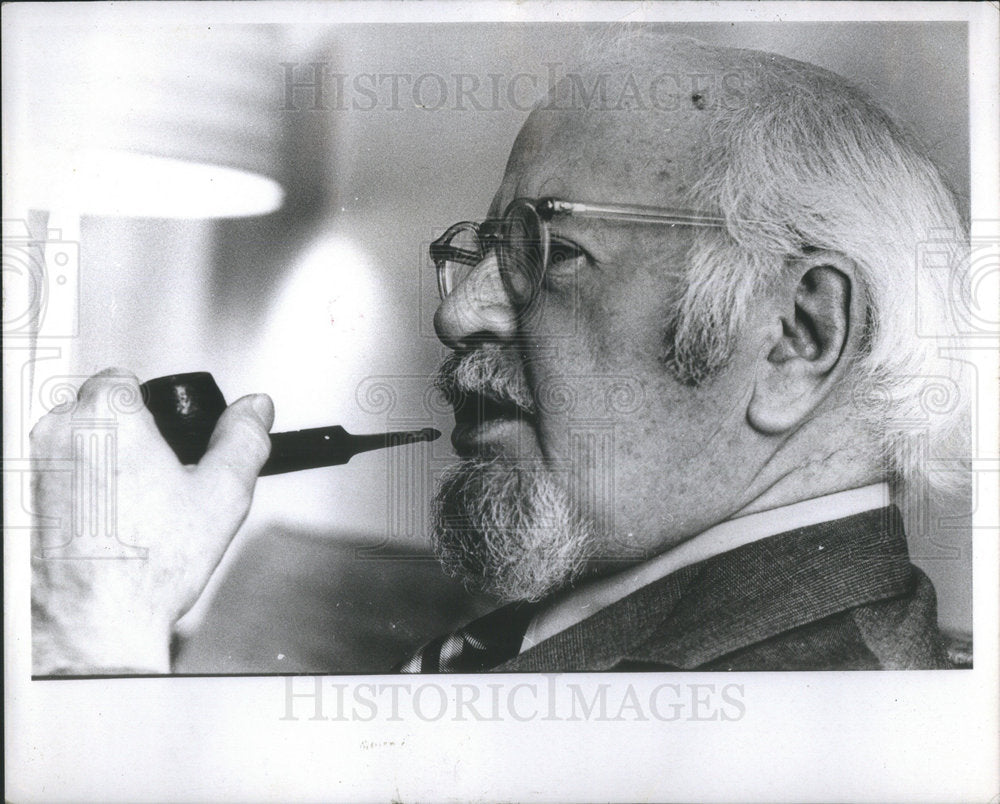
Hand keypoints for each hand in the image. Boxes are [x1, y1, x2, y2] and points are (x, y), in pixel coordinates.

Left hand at [30, 368, 273, 673]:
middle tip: (157, 482)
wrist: (95, 624)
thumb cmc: (145, 568)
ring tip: (133, 512)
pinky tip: (107, 529)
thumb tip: (255, 410)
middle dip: (128, 438)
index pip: (125, 379)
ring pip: (76, 447)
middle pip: (97, 412)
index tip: (167, 440)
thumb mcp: (222, 494)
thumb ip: (244, 438)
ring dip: (101, 466)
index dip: (154, 411)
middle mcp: (59, 434)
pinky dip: (79, 495)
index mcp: (106, 416)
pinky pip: (56, 480)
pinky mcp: (23, 501)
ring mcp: (33, 468)